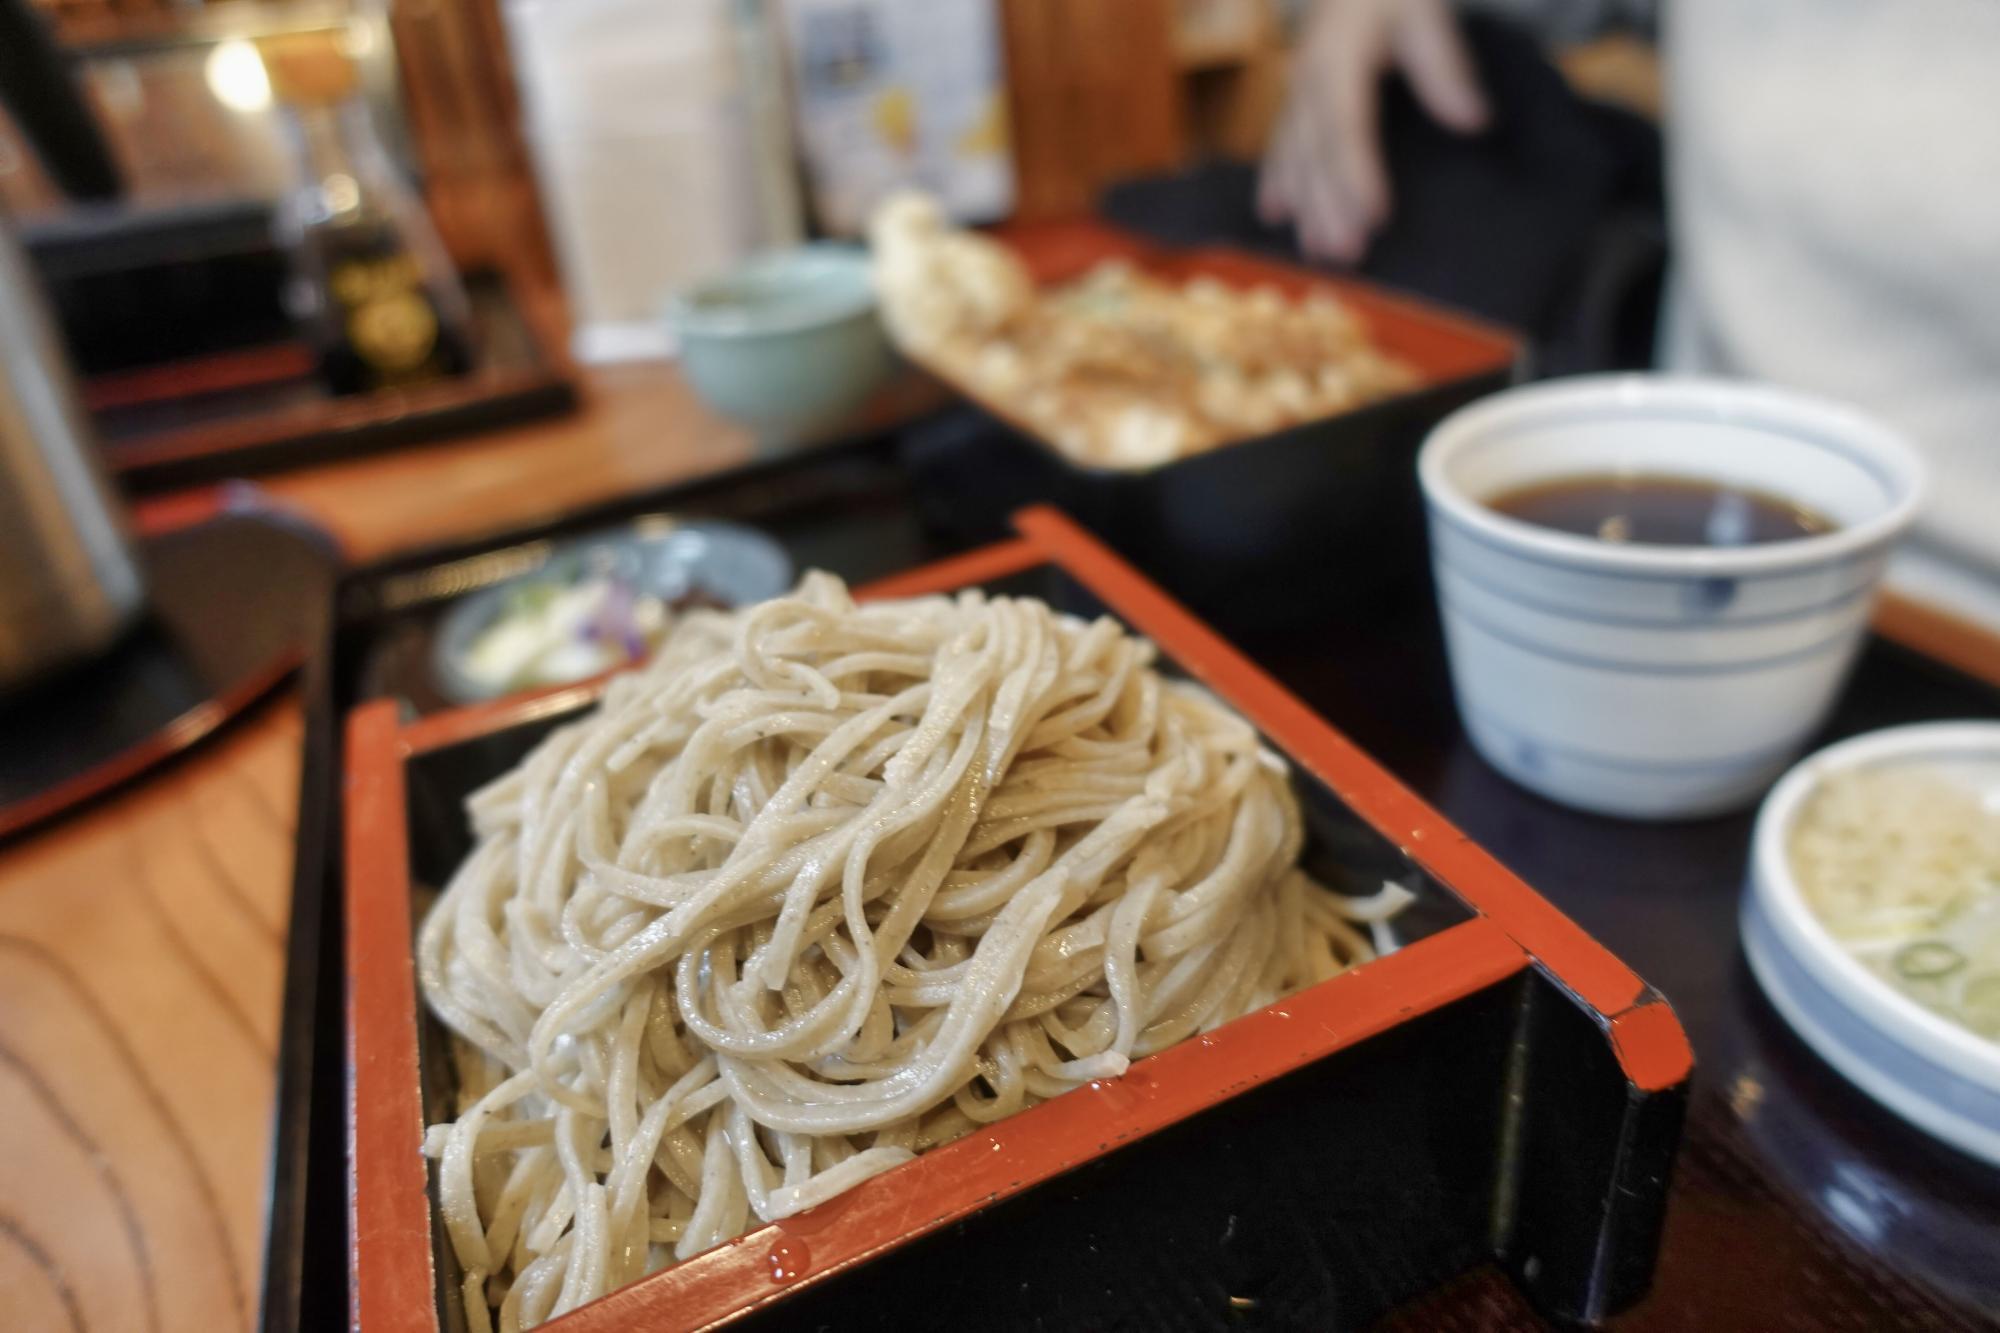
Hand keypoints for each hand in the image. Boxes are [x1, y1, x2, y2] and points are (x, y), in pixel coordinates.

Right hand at [1259, 0, 1488, 262]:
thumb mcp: (1426, 13)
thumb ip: (1445, 67)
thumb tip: (1474, 122)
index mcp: (1340, 57)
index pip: (1347, 127)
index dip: (1358, 175)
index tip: (1376, 217)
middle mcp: (1309, 77)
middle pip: (1317, 153)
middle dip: (1328, 206)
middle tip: (1347, 253)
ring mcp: (1297, 88)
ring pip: (1295, 155)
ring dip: (1304, 205)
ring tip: (1317, 251)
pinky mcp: (1296, 95)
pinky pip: (1279, 144)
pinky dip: (1277, 180)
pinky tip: (1274, 214)